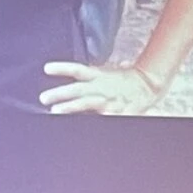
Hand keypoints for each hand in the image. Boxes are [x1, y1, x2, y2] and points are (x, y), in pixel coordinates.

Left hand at [39, 62, 165, 114]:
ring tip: (55, 111)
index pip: (77, 70)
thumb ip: (87, 78)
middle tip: (44, 97)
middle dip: (59, 93)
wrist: (148, 83)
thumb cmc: (122, 80)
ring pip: (86, 103)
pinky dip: (95, 120)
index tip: (46, 68)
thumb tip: (69, 84)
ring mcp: (108, 100)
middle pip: (77, 88)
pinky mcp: (116, 111)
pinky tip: (85, 124)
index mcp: (98, 76)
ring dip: (70, 107)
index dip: (62, 68)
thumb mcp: (104, 74)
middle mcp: (101, 87)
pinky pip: (104, 117)